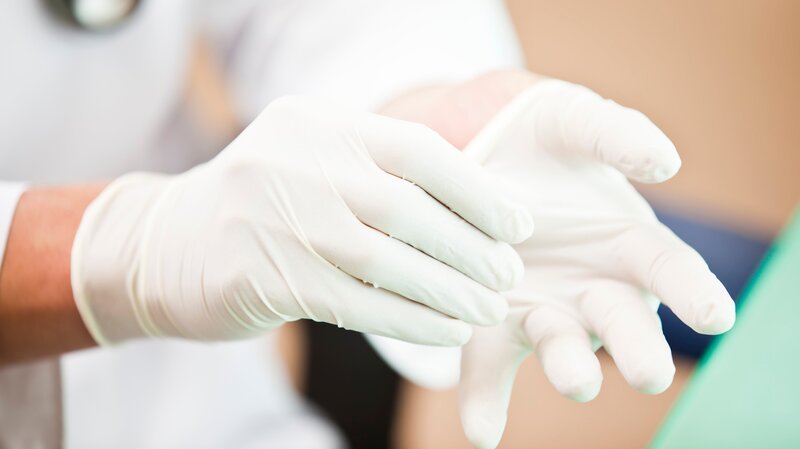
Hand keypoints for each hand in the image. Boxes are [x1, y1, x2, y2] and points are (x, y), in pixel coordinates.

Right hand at [71, 96, 533, 345]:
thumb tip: (478, 208)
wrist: (165, 244)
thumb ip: (379, 173)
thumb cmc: (264, 206)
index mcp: (319, 123)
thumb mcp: (315, 165)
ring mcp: (275, 219)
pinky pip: (358, 303)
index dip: (479, 191)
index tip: (519, 226)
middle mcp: (297, 162)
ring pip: (386, 260)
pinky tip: (447, 332)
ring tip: (489, 309)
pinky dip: (412, 321)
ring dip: (449, 291)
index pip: (418, 149)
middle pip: (408, 208)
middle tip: (509, 276)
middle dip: (471, 248)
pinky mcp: (262, 277)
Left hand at [457, 80, 735, 447]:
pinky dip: (486, 400)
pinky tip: (481, 431)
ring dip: (569, 368)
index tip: (716, 314)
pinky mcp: (493, 321)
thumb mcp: (579, 122)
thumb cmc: (545, 141)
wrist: (481, 155)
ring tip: (574, 381)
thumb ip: (618, 134)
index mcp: (628, 245)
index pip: (672, 271)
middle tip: (644, 372)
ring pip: (561, 346)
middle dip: (637, 349)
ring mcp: (544, 308)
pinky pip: (490, 365)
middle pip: (623, 323)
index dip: (695, 291)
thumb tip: (665, 162)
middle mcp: (593, 288)